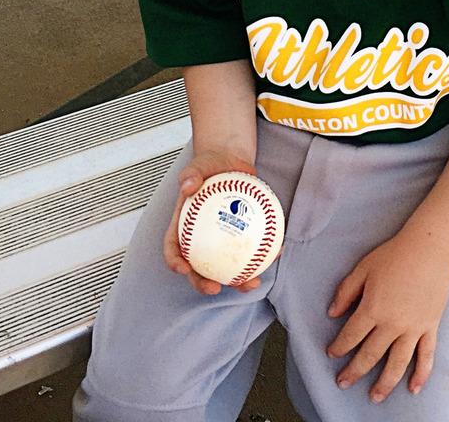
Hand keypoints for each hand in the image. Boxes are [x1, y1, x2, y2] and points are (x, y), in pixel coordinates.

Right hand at [162, 150, 260, 295]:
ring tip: (251, 284)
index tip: (183, 268)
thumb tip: (187, 186)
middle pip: (198, 267)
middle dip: (204, 283)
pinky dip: (263, 255)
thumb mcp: (198, 165)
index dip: (175, 262)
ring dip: (238, 280)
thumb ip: (191, 175)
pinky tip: (275, 254)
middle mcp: (200, 238)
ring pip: (227, 267)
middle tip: (215, 288)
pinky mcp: (242, 236)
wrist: (230, 160)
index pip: (173, 247)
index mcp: (183, 225)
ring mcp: (221, 240)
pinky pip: (252, 249)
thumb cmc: (209, 165)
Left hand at [326, 233, 448, 402]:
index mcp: (372, 308)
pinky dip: (421, 375)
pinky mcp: (430, 327)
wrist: (429, 249)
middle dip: (354, 371)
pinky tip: (413, 389)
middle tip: (343, 382)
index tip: (332, 354)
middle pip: (370, 355)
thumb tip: (332, 313)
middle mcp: (392, 324)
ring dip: (384, 383)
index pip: (351, 336)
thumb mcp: (363, 268)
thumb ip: (346, 292)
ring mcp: (413, 328)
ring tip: (375, 397)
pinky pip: (426, 356)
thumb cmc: (395, 255)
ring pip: (397, 363)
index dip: (339, 347)